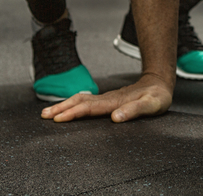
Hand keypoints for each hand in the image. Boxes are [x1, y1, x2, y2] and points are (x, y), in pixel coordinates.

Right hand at [41, 75, 172, 123]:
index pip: (89, 108)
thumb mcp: (151, 105)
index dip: (73, 113)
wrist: (159, 83)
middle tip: (44, 115)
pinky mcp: (107, 100)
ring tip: (47, 112)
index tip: (58, 119)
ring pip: (80, 100)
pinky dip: (72, 104)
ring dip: (63, 105)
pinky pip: (85, 101)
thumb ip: (134, 110)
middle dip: (61, 108)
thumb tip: (116, 118)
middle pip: (79, 101)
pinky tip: (66, 108)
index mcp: (114, 102)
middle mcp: (107, 99)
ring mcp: (106, 99)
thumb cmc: (157, 96)